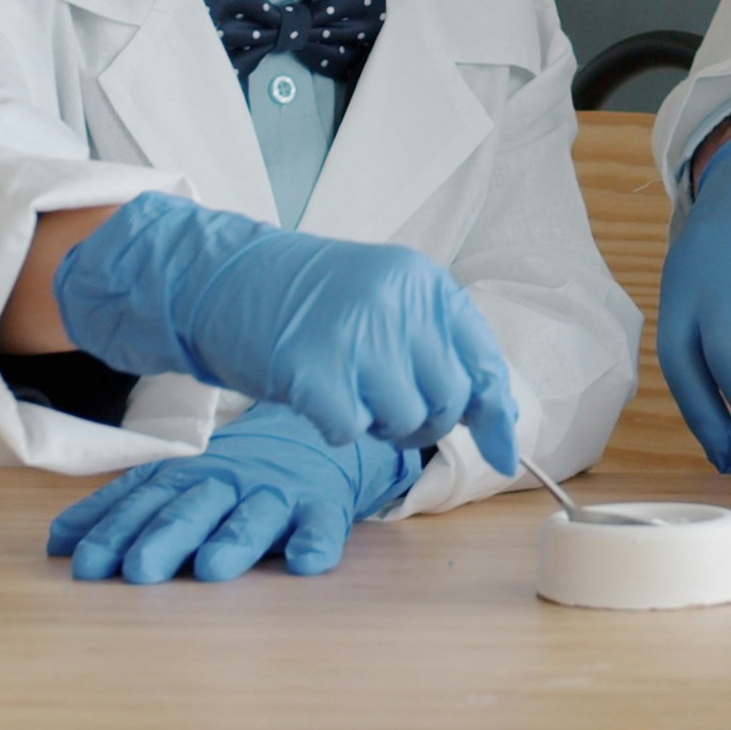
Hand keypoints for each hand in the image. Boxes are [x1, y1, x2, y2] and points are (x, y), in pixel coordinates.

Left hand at [47, 404, 413, 582]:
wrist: (313, 439)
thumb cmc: (231, 478)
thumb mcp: (175, 485)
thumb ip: (121, 510)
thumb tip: (56, 544)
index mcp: (187, 478)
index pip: (145, 503)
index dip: (115, 531)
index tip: (86, 565)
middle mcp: (228, 482)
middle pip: (193, 508)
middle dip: (164, 537)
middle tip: (139, 570)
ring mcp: (277, 493)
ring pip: (254, 515)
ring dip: (233, 540)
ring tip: (212, 568)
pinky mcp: (323, 506)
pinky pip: (322, 524)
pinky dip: (315, 541)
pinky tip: (303, 561)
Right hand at [54, 190, 520, 473]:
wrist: (225, 276)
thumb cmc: (310, 304)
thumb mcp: (385, 309)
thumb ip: (439, 358)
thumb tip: (505, 442)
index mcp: (422, 281)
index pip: (482, 360)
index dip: (496, 414)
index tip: (504, 453)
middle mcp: (396, 299)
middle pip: (450, 399)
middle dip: (425, 423)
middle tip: (386, 410)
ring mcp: (354, 330)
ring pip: (406, 420)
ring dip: (381, 428)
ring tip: (349, 398)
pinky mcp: (311, 365)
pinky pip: (352, 430)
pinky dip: (338, 429)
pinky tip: (318, 401)